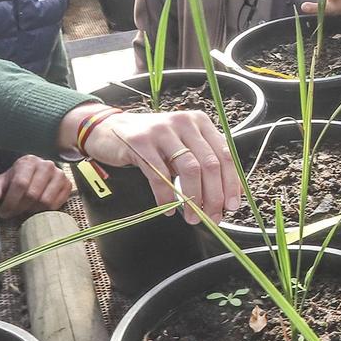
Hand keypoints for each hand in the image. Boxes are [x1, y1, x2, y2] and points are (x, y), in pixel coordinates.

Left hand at [0, 155, 72, 218]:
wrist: (33, 177)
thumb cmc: (16, 180)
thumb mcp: (2, 183)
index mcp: (28, 161)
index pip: (20, 184)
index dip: (11, 202)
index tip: (4, 211)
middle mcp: (46, 165)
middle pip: (33, 194)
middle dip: (20, 208)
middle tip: (14, 211)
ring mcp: (59, 174)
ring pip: (46, 201)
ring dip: (33, 210)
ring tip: (26, 208)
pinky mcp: (68, 184)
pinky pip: (57, 204)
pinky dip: (46, 210)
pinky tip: (38, 207)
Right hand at [71, 105, 241, 225]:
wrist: (108, 129)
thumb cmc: (151, 143)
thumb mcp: (180, 145)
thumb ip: (201, 162)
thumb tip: (222, 196)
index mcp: (199, 122)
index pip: (225, 155)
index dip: (231, 183)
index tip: (232, 206)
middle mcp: (184, 122)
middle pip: (209, 164)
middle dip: (214, 196)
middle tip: (212, 217)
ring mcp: (162, 131)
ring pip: (189, 169)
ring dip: (193, 199)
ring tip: (191, 217)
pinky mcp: (141, 142)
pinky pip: (159, 175)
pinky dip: (166, 196)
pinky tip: (167, 209)